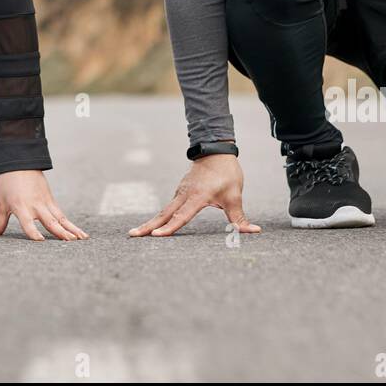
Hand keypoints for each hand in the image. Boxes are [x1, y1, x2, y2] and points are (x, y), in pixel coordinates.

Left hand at [0, 170, 87, 240]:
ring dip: (71, 229)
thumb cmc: (8, 184)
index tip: (40, 241)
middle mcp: (35, 206)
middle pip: (50, 221)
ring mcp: (45, 203)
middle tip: (70, 241)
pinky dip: (71, 224)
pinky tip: (80, 233)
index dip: (33, 232)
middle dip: (60, 232)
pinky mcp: (51, 201)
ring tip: (81, 239)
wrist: (20, 162)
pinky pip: (62, 215)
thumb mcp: (1, 204)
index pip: (28, 223)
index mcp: (21, 207)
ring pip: (60, 219)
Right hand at [128, 153, 261, 236]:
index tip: (155, 236)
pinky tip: (154, 223)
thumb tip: (254, 231)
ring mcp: (180, 191)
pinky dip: (160, 216)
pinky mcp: (181, 190)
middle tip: (131, 235)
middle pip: (164, 214)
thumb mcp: (235, 196)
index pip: (181, 216)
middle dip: (148, 226)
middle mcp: (184, 195)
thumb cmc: (226, 173)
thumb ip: (240, 217)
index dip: (169, 228)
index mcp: (197, 197)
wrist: (216, 150)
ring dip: (151, 221)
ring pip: (164, 210)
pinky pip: (169, 205)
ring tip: (137, 233)